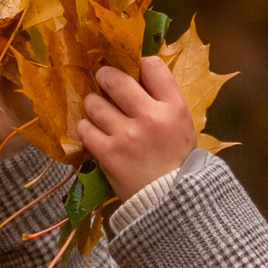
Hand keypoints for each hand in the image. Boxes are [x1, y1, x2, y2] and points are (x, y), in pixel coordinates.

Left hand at [77, 55, 195, 197]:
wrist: (171, 202)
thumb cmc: (176, 161)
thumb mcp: (181, 126)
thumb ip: (163, 101)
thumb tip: (137, 76)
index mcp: (174, 108)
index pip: (153, 66)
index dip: (139, 64)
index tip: (133, 72)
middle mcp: (151, 117)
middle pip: (116, 79)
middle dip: (105, 76)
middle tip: (103, 80)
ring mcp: (127, 135)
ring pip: (95, 103)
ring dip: (94, 105)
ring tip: (99, 112)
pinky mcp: (108, 153)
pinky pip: (85, 128)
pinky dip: (87, 128)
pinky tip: (94, 132)